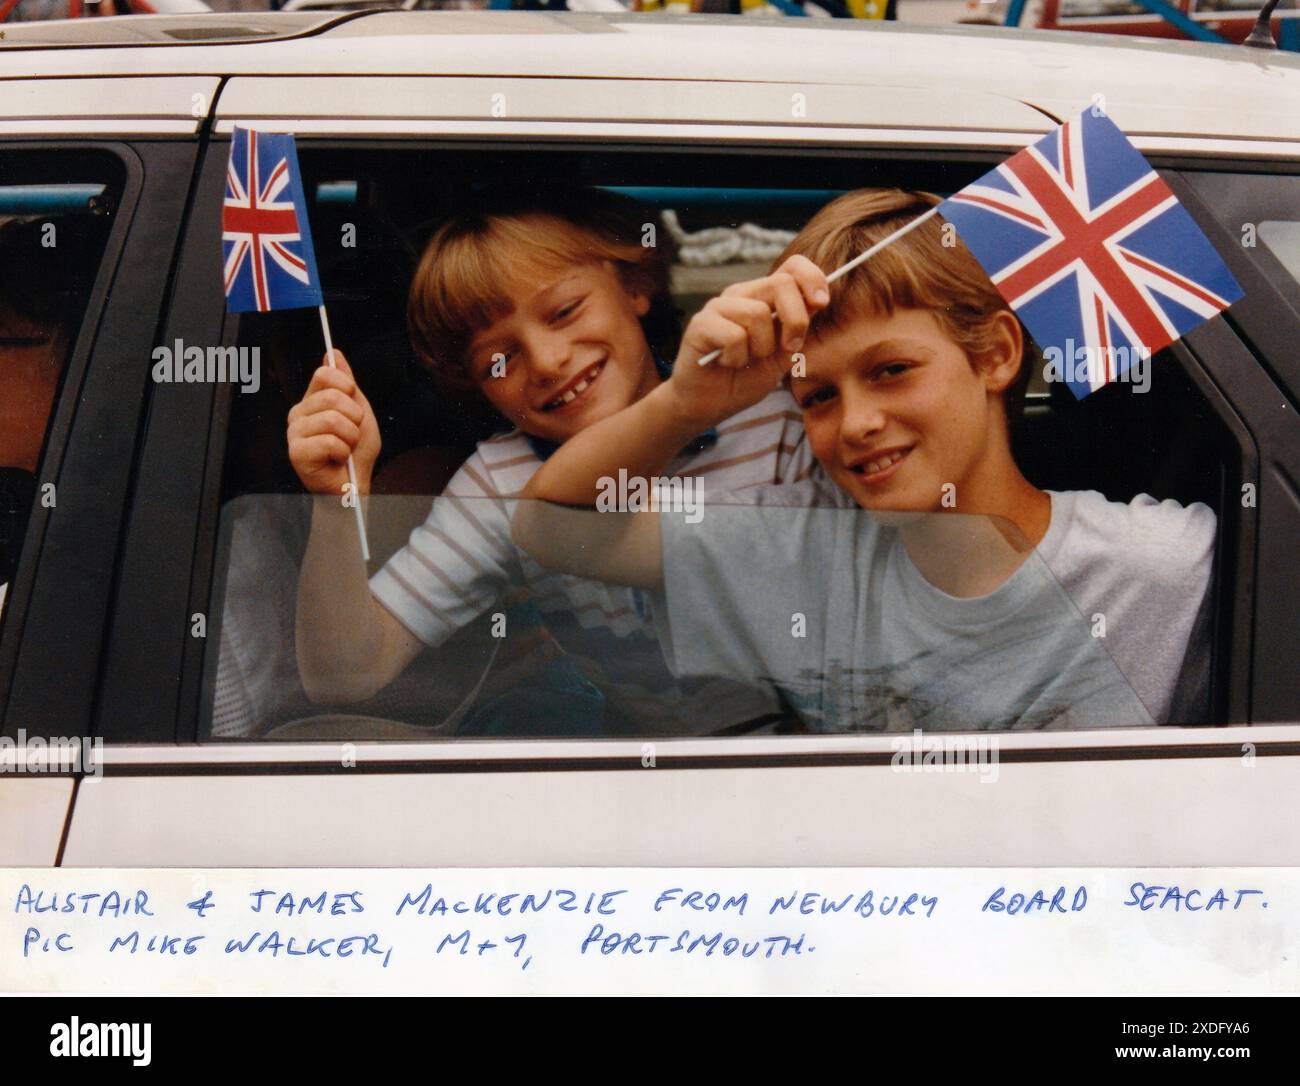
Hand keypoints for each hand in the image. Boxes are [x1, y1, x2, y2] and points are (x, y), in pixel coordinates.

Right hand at [286, 350, 380, 495]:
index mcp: (312, 401)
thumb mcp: (359, 411)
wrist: (354, 486)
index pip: (324, 374)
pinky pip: (330, 441)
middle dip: (355, 419)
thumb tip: (333, 353)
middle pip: (333, 396)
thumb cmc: (356, 453)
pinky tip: (336, 459)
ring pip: (333, 419)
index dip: (346, 386)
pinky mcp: (296, 453)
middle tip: (351, 435)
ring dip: (351, 437)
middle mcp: (298, 413)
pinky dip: (342, 452)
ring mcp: (294, 433)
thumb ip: (347, 383)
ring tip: (345, 449)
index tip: (353, 404)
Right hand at [667, 255, 829, 427]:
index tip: (821, 304)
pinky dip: (737, 358)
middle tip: (788, 348)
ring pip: (757, 313)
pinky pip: (734, 336)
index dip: (812, 279)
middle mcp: (740, 294)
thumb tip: (819, 298)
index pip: (793, 267)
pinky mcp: (700, 324)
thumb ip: (799, 326)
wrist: (710, 405)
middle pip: (781, 284)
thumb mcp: (784, 354)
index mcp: (762, 296)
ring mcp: (718, 306)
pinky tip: (726, 364)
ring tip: (746, 360)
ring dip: (761, 348)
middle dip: (795, 321)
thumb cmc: (745, 379)